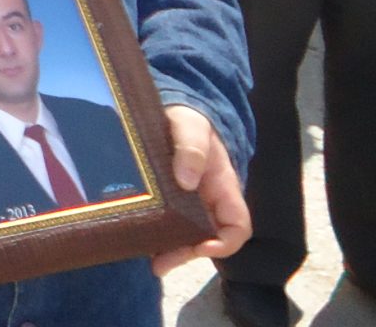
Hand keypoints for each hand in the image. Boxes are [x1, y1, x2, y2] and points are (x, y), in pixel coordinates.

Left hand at [152, 106, 249, 273]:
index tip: (203, 246)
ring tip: (152, 262)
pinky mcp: (166, 201)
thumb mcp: (191, 127)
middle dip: (187, 253)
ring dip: (170, 251)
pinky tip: (138, 240)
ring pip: (185, 236)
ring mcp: (187, 204)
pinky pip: (165, 224)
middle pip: (207, 239)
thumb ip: (191, 149)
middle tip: (162, 263)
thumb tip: (186, 180)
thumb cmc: (188, 120)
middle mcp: (208, 202)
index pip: (237, 226)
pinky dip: (155, 236)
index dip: (225, 242)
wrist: (169, 114)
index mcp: (223, 189)